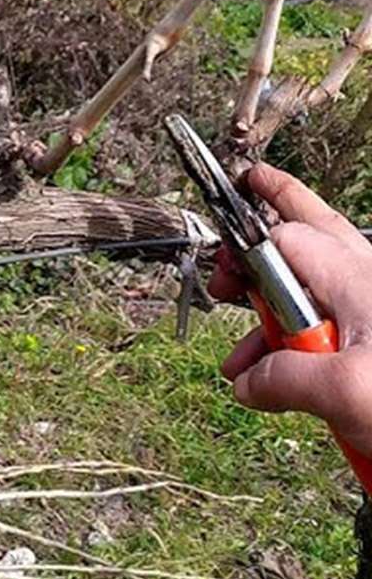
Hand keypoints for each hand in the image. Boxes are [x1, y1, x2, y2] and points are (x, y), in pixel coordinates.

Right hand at [208, 163, 371, 452]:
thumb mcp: (344, 392)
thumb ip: (283, 378)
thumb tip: (248, 381)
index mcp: (359, 281)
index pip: (287, 239)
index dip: (247, 253)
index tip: (222, 275)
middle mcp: (366, 288)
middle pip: (315, 232)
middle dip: (278, 211)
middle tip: (251, 187)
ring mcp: (371, 318)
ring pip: (312, 292)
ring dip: (269, 320)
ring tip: (242, 359)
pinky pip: (324, 338)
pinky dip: (290, 355)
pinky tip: (269, 386)